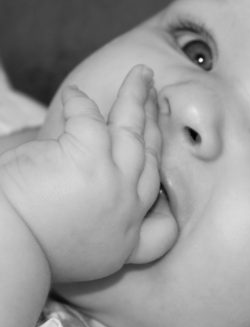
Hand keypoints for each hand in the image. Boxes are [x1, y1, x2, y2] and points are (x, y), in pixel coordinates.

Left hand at [0, 65, 176, 281]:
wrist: (7, 252)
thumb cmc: (34, 247)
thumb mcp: (86, 249)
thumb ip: (104, 216)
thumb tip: (102, 184)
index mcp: (128, 233)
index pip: (153, 186)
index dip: (156, 156)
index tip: (155, 137)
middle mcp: (128, 208)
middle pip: (150, 153)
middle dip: (154, 121)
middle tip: (155, 97)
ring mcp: (112, 181)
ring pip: (133, 129)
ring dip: (138, 97)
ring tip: (143, 74)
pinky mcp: (88, 158)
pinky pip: (90, 118)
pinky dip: (81, 103)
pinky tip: (77, 94)